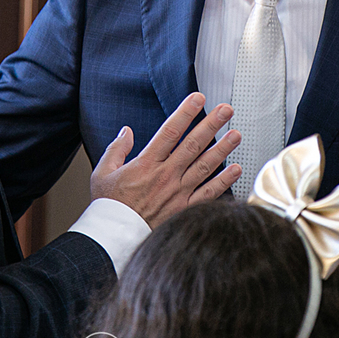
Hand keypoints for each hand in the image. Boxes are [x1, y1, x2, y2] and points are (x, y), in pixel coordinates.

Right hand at [90, 92, 241, 227]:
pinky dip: (224, 182)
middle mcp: (166, 176)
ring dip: (222, 148)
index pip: (170, 131)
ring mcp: (178, 193)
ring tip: (236, 134)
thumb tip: (126, 131)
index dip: (185, 113)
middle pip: (193, 144)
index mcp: (146, 163)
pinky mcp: (184, 210)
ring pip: (205, 166)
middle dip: (211, 124)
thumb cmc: (108, 207)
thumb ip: (116, 149)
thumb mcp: (102, 173)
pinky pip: (208, 193)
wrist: (114, 238)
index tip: (198, 99)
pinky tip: (235, 170)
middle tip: (225, 110)